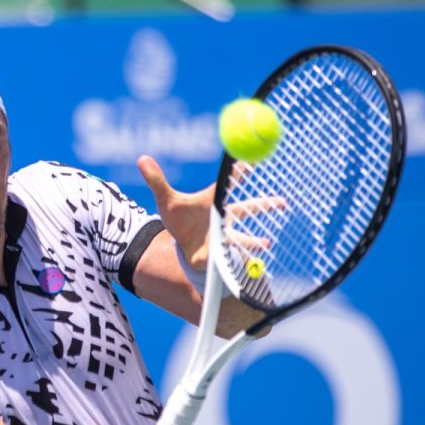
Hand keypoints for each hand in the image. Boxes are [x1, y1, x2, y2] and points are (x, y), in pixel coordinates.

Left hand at [139, 155, 285, 270]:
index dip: (237, 174)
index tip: (249, 163)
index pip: (226, 184)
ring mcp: (224, 235)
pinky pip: (229, 257)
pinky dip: (238, 261)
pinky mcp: (219, 253)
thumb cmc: (177, 218)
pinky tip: (252, 266)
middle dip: (264, 205)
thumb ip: (156, 180)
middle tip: (282, 202)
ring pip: (242, 237)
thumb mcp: (166, 199)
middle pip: (246, 209)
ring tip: (267, 244)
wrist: (179, 242)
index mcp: (212, 200)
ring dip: (253, 241)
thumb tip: (141, 158)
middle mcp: (223, 217)